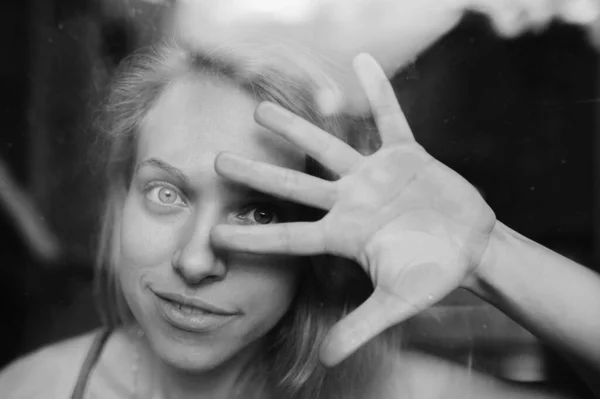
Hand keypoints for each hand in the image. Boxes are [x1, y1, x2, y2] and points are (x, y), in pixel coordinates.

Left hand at [210, 53, 495, 365]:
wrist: (471, 247)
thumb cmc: (433, 274)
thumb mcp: (397, 304)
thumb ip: (361, 327)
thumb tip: (328, 362)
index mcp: (345, 235)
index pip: (290, 235)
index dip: (255, 236)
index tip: (216, 234)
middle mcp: (351, 201)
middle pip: (295, 186)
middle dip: (258, 174)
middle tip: (217, 161)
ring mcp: (375, 176)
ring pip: (329, 148)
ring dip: (297, 128)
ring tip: (261, 109)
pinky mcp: (405, 155)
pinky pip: (390, 117)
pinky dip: (379, 91)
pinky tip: (363, 62)